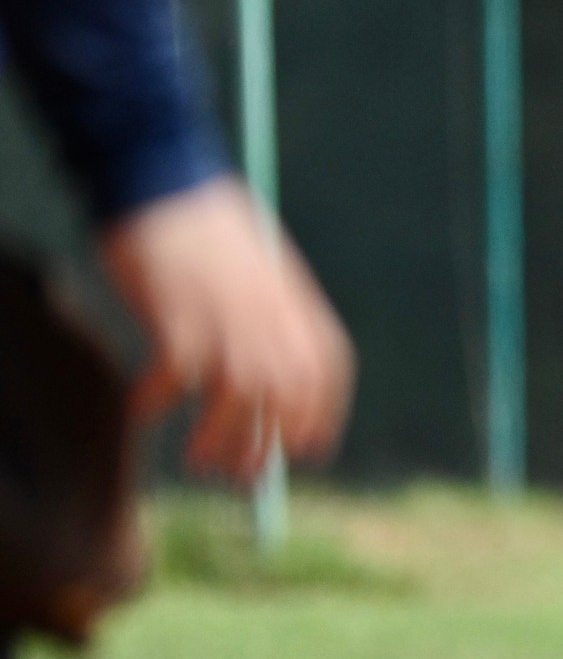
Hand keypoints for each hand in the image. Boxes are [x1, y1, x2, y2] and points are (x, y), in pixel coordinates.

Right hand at [98, 178, 354, 481]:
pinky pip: (173, 385)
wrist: (169, 184)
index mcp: (301, 307)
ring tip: (198, 460)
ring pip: (236, 407)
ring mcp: (231, 328)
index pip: (326, 379)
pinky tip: (141, 410)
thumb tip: (271, 381)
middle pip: (283, 404)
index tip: (305, 450)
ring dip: (217, 442)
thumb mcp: (267, 275)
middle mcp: (275, 325)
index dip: (317, 420)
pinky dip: (154, 404)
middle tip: (241, 474)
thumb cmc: (212, 230)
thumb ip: (278, 321)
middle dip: (265, 447)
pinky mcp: (182, 326)